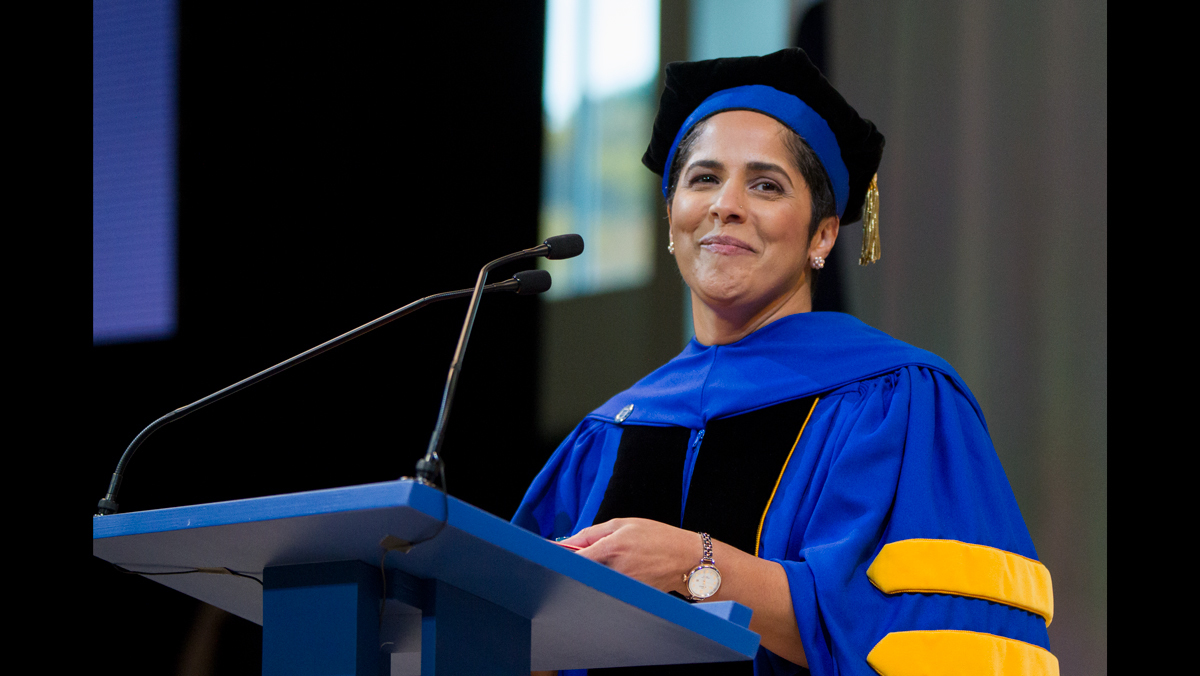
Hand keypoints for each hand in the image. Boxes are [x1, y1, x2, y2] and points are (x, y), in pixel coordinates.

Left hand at [561, 518, 697, 593]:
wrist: (687, 560)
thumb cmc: (657, 538)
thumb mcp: (625, 524)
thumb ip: (593, 533)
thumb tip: (569, 543)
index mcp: (612, 547)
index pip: (574, 558)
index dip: (560, 557)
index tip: (549, 555)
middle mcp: (615, 570)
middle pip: (582, 572)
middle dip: (577, 564)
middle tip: (581, 556)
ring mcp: (622, 586)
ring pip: (595, 581)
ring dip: (593, 572)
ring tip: (614, 562)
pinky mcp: (629, 596)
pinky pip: (608, 588)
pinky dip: (607, 581)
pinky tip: (624, 572)